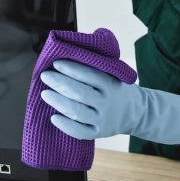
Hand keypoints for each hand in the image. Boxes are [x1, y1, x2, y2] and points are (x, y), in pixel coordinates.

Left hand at [40, 60, 179, 143]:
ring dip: (59, 102)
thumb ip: (96, 63)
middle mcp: (106, 102)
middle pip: (80, 93)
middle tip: (45, 76)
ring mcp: (102, 119)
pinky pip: (80, 132)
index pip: (89, 75)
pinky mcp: (98, 133)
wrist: (135, 112)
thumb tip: (71, 47)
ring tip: (44, 94)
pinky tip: (53, 117)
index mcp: (110, 84)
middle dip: (60, 83)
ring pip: (78, 112)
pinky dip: (66, 125)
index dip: (72, 68)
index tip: (56, 63)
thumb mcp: (113, 73)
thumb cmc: (115, 88)